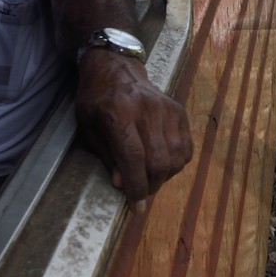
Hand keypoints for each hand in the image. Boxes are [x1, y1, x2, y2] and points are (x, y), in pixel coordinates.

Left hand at [76, 49, 192, 206]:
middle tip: (141, 192)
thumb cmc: (96, 100)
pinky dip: (177, 161)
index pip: (134, 157)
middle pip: (158, 159)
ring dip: (165, 175)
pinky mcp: (179, 110)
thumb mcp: (89, 129)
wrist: (116, 68)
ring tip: (151, 177)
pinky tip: (164, 163)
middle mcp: (147, 110)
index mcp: (118, 113)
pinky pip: (186, 145)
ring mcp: (167, 109)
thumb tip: (123, 184)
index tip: (137, 208)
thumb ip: (107, 156)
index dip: (136, 186)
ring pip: (175, 156)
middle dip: (151, 184)